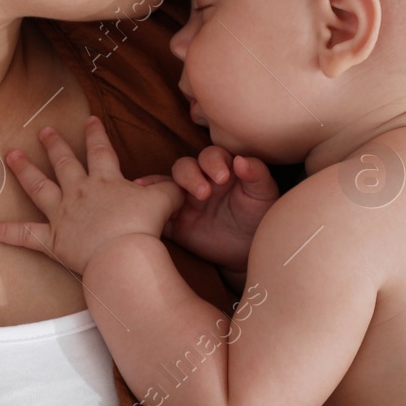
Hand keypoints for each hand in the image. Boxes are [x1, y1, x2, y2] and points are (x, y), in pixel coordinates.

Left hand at [0, 116, 184, 275]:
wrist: (122, 254)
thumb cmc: (143, 228)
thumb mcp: (164, 201)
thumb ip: (168, 188)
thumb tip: (177, 183)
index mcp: (105, 180)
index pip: (100, 151)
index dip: (95, 134)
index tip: (90, 120)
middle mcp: (79, 192)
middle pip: (64, 162)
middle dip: (54, 145)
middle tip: (44, 130)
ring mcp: (62, 214)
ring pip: (39, 187)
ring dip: (24, 171)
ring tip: (11, 156)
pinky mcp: (51, 239)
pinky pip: (23, 235)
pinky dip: (2, 232)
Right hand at [132, 145, 277, 276]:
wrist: (249, 250)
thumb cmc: (259, 215)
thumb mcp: (264, 194)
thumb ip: (256, 173)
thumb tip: (241, 160)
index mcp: (221, 169)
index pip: (211, 156)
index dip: (213, 162)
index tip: (223, 178)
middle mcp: (200, 180)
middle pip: (185, 166)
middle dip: (190, 175)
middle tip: (204, 194)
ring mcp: (185, 200)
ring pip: (168, 184)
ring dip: (166, 187)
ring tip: (174, 199)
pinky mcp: (175, 222)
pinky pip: (157, 209)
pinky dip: (148, 203)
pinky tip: (140, 196)